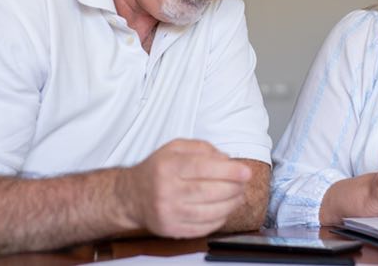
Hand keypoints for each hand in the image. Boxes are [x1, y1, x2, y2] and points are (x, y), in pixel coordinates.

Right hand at [120, 139, 251, 237]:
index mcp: (167, 166)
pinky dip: (219, 219)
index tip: (246, 172)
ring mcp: (168, 213)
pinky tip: (224, 209)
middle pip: (208, 191)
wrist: (132, 196)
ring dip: (231, 204)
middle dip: (233, 188)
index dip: (228, 171)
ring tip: (238, 196)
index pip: (202, 168)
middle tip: (243, 183)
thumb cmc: (158, 169)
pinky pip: (203, 227)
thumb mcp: (175, 148)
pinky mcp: (171, 229)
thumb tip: (228, 160)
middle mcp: (165, 190)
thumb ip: (203, 149)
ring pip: (209, 212)